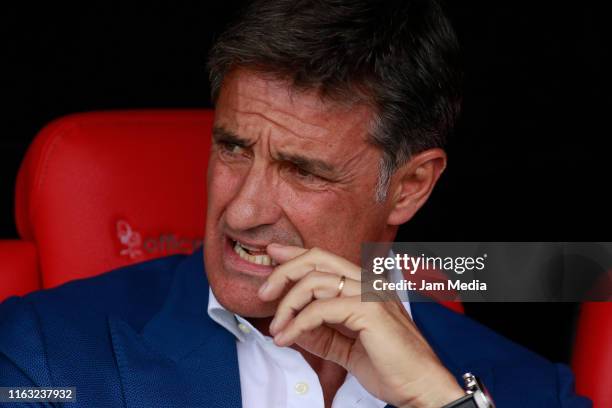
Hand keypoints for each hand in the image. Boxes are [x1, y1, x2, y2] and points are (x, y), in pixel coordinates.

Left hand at [257, 244, 464, 407]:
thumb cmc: (391, 368)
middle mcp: (368, 284)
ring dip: (288, 304)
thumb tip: (290, 326)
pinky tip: (288, 338)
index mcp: (365, 288)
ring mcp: (371, 294)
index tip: (273, 254)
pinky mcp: (369, 310)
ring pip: (316, 281)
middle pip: (318, 258)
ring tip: (276, 327)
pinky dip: (298, 323)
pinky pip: (321, 309)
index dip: (296, 254)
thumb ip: (321, 335)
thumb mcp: (345, 349)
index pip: (326, 259)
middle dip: (285, 271)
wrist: (421, 388)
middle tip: (264, 293)